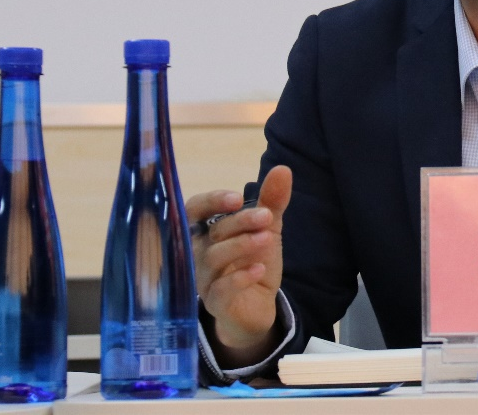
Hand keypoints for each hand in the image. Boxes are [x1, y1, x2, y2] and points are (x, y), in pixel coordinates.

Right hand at [187, 164, 291, 364]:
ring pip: (213, 259)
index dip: (211, 201)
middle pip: (212, 233)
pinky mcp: (215, 303)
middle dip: (239, 222)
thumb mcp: (267, 229)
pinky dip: (239, 279)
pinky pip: (220, 290)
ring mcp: (204, 279)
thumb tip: (283, 169)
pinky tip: (259, 269)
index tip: (237, 198)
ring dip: (241, 246)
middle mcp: (199, 253)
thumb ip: (272, 202)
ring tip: (267, 239)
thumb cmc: (253, 262)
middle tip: (266, 216)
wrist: (257, 307)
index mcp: (207, 231)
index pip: (195, 210)